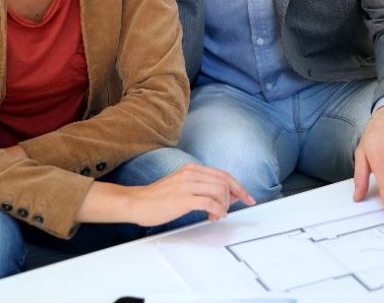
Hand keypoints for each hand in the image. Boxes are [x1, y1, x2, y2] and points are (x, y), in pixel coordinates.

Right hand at [78, 163, 255, 225]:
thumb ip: (201, 187)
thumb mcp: (181, 185)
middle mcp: (191, 173)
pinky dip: (218, 210)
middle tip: (235, 208)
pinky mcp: (183, 198)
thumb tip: (223, 195)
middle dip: (236, 196)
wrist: (136, 202)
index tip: (247, 197)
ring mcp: (187, 185)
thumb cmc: (157, 198)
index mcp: (192, 169)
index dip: (238, 186)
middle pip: (225, 181)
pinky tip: (214, 216)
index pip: (223, 174)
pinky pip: (209, 202)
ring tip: (217, 215)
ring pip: (220, 191)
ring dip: (224, 205)